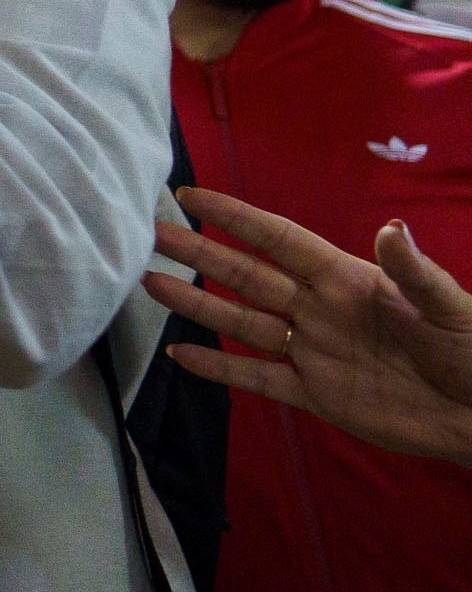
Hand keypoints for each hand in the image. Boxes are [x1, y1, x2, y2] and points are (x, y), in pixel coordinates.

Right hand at [144, 187, 471, 467]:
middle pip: (248, 275)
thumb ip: (414, 272)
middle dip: (201, 252)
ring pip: (242, 322)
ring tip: (150, 284)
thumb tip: (389, 227)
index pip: (280, 240)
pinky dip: (219, 368)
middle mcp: (320, 309)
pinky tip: (180, 356)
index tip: (192, 196)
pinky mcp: (316, 395)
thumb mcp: (452, 307)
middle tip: (152, 233)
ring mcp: (314, 352)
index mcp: (348, 280)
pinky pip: (258, 378)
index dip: (237, 218)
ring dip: (197, 303)